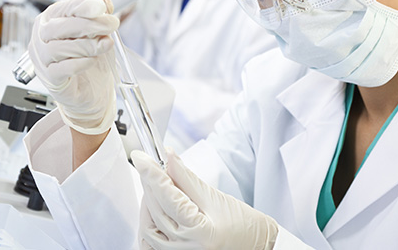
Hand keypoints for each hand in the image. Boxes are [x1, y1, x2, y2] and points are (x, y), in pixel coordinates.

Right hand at [28, 0, 119, 134]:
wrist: (92, 92)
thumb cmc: (91, 61)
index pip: (62, 8)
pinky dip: (80, 63)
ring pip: (58, 48)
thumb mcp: (99, 34)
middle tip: (111, 25)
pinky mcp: (50, 79)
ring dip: (87, 44)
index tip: (101, 6)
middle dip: (89, 24)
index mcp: (50, 21)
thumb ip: (100, 18)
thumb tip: (105, 3)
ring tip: (105, 44)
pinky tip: (92, 60)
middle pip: (59, 27)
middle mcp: (41, 38)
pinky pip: (62, 68)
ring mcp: (42, 59)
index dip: (81, 5)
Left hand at [133, 148, 278, 249]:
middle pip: (156, 211)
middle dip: (149, 184)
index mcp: (201, 233)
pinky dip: (147, 224)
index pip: (168, 198)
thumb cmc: (244, 226)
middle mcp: (187, 249)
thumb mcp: (216, 198)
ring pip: (149, 228)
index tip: (141, 158)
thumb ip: (187, 178)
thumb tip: (168, 157)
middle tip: (147, 165)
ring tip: (154, 186)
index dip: (152, 174)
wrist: (256, 246)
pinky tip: (150, 209)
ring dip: (147, 203)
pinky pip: (150, 244)